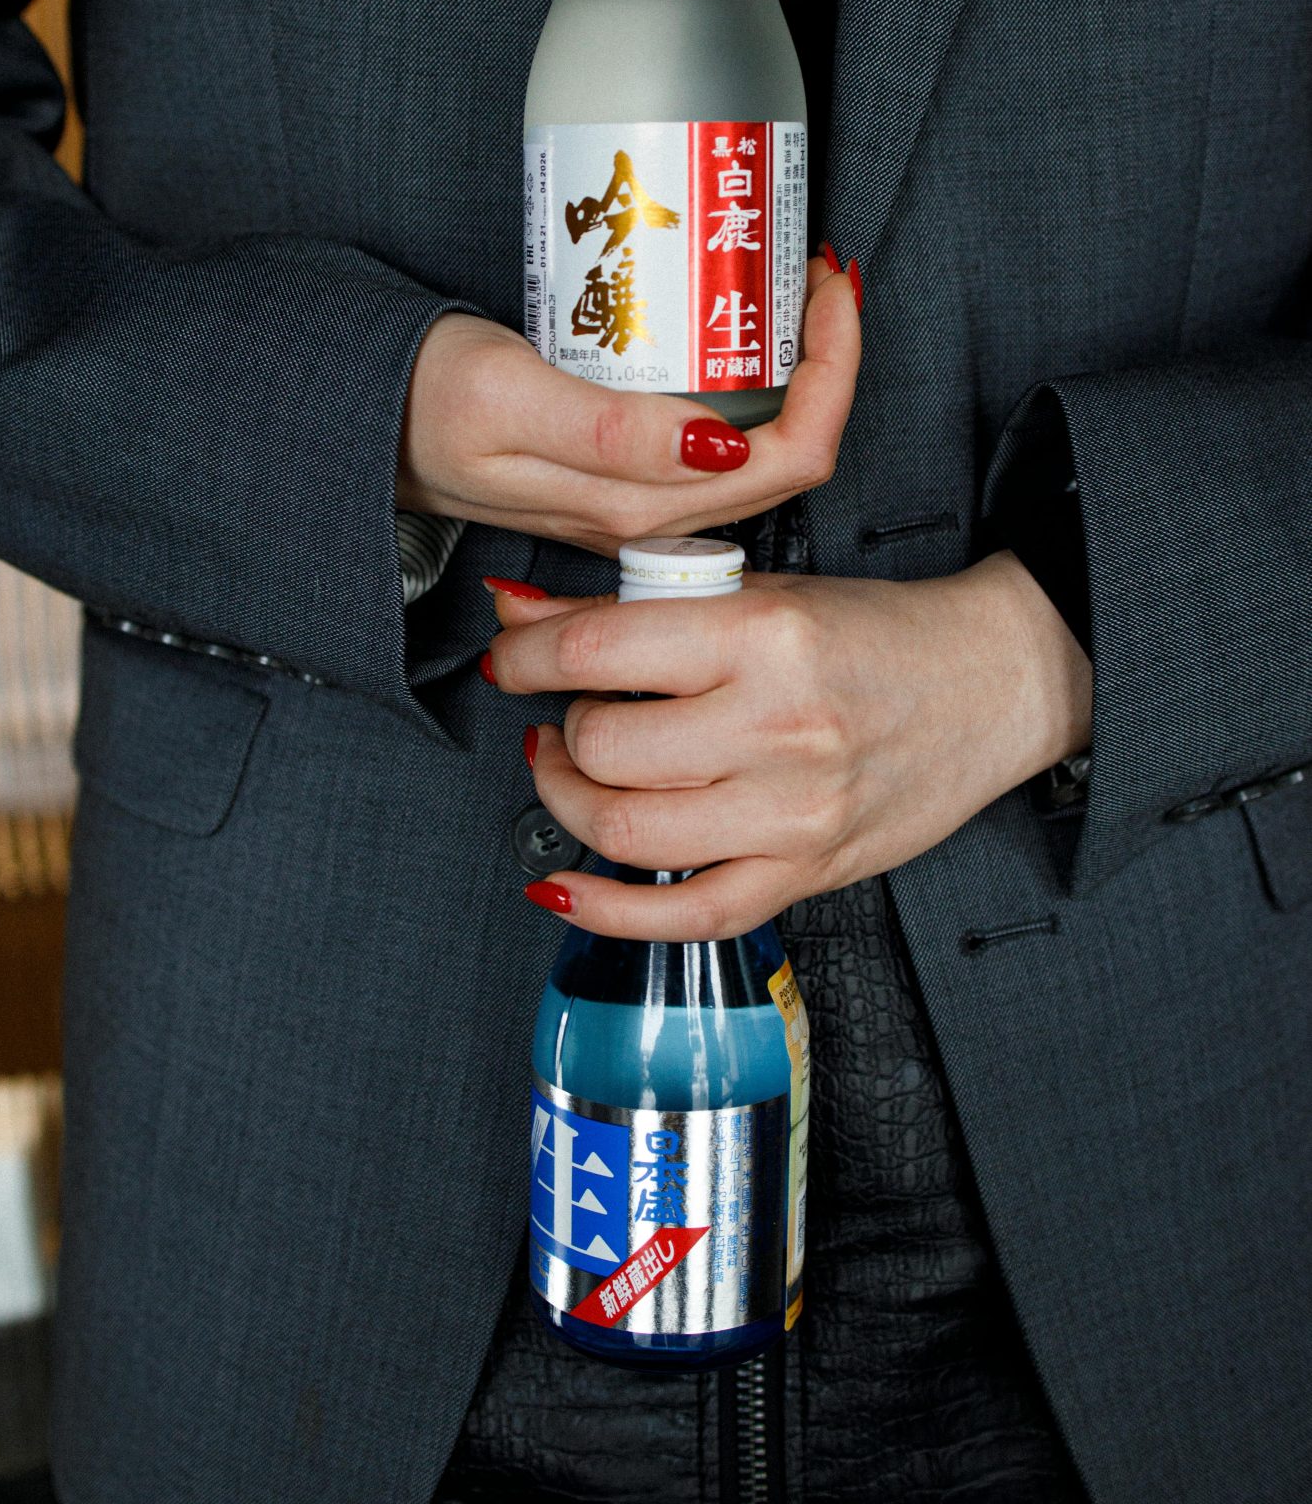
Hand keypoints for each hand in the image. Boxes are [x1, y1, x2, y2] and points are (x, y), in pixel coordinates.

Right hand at [396, 255, 861, 557]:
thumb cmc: (414, 403)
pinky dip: (739, 382)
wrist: (350, 425)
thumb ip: (612, 432)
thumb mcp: (507, 400)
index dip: (834, 371)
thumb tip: (723, 444)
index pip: (793, 455)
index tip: (825, 286)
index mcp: (639, 503)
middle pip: (789, 456)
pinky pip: (707, 444)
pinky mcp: (609, 479)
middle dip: (825, 361)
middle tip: (811, 270)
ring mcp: (630, 501)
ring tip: (778, 289)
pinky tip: (721, 331)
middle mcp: (646, 514)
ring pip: (753, 452)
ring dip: (787, 372)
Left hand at [485, 551, 1093, 938]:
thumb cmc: (875, 632)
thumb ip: (631, 604)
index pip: (599, 651)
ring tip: (574, 773)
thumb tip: (516, 610)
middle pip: (605, 749)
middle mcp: (778, 726)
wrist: (993, 682)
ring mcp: (794, 812)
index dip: (526, 657)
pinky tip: (566, 886)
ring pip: (630, 834)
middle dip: (558, 732)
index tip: (510, 657)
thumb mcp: (754, 590)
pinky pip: (689, 914)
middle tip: (563, 714)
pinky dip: (609, 911)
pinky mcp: (807, 872)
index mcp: (763, 634)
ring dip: (571, 803)